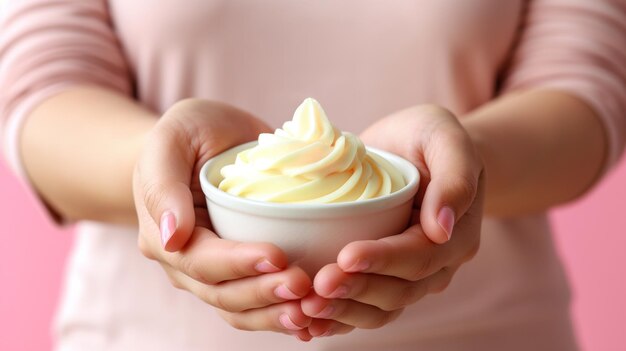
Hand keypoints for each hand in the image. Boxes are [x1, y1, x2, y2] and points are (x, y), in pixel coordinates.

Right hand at [133, 99, 313, 339]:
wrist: (205, 139)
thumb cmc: (187, 133)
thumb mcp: (171, 140)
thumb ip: (163, 186)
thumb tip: (171, 237)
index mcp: (164, 234)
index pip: (200, 260)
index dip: (238, 263)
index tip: (278, 255)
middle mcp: (185, 262)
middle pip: (223, 293)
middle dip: (263, 293)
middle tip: (304, 286)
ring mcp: (213, 271)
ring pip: (240, 308)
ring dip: (274, 314)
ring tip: (311, 312)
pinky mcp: (240, 270)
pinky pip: (256, 304)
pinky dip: (280, 314)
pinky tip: (311, 321)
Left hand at [301, 105, 484, 336]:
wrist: (413, 149)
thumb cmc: (427, 137)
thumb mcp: (444, 137)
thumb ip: (454, 176)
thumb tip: (440, 227)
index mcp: (455, 234)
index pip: (420, 256)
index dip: (384, 260)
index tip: (346, 255)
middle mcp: (436, 263)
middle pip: (399, 290)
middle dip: (358, 290)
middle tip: (318, 285)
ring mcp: (409, 275)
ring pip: (381, 308)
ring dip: (345, 311)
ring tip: (308, 308)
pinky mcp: (382, 276)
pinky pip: (365, 308)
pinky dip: (338, 318)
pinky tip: (309, 321)